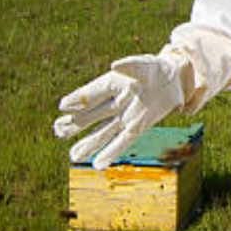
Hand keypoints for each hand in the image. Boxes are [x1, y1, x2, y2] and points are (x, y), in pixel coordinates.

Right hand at [53, 51, 188, 168]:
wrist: (173, 81)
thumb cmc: (154, 69)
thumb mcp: (144, 65)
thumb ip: (130, 66)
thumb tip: (114, 65)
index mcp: (111, 84)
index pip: (92, 93)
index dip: (78, 99)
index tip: (63, 105)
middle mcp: (114, 102)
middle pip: (91, 115)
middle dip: (75, 124)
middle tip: (57, 130)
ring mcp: (124, 117)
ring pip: (103, 133)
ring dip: (89, 144)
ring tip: (73, 156)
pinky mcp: (137, 127)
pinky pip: (122, 142)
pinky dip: (110, 153)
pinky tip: (98, 165)